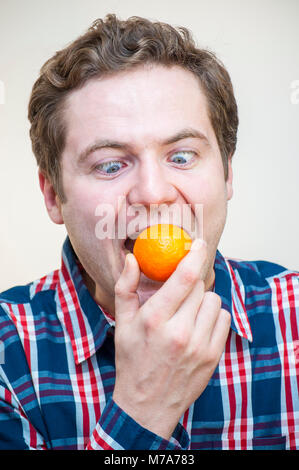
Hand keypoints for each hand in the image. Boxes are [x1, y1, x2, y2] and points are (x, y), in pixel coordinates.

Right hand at [112, 239, 230, 439]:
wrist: (146, 405)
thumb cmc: (132, 360)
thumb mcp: (122, 323)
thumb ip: (126, 287)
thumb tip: (131, 258)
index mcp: (154, 319)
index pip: (184, 278)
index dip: (194, 255)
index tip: (199, 242)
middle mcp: (179, 331)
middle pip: (200, 287)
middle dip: (191, 284)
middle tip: (180, 295)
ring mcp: (199, 345)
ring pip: (214, 301)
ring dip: (203, 301)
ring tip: (188, 314)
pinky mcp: (212, 356)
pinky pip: (224, 319)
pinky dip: (213, 317)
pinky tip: (198, 326)